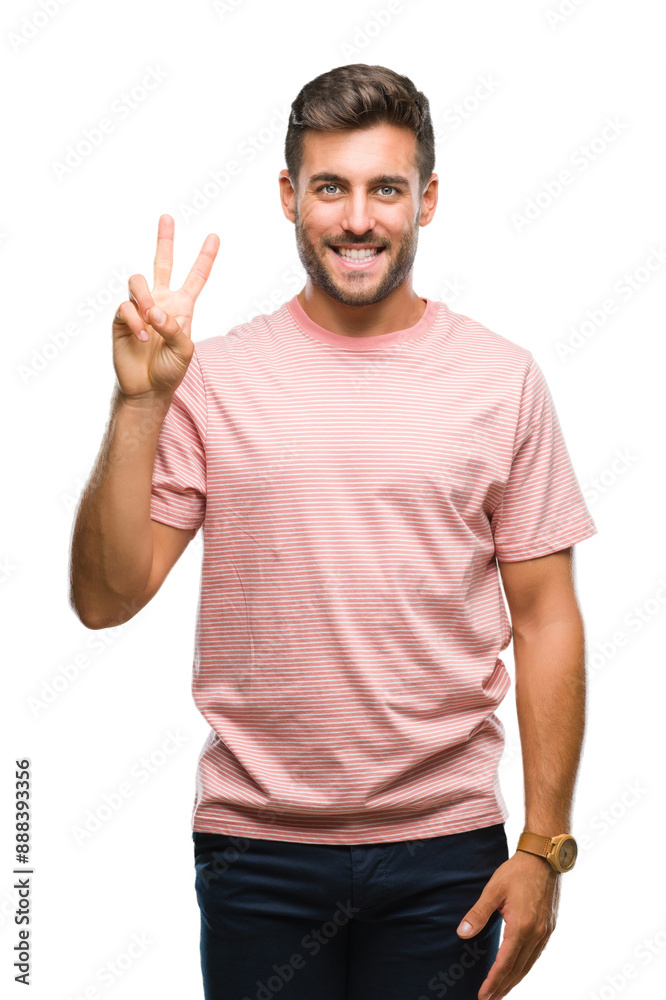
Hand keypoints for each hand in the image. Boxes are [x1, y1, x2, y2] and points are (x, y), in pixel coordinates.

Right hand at [112, 214, 219, 400]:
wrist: (147, 388)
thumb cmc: (169, 369)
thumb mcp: (185, 350)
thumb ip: (176, 328)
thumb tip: (154, 310)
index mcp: (182, 307)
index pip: (196, 278)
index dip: (205, 258)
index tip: (214, 237)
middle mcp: (160, 301)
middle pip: (162, 263)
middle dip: (164, 240)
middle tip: (167, 217)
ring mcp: (140, 308)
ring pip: (137, 280)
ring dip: (144, 297)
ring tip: (150, 318)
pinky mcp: (121, 318)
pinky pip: (125, 307)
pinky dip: (135, 321)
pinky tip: (142, 337)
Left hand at [456, 850, 560, 999]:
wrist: (544, 858)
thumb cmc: (517, 871)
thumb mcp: (493, 890)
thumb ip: (477, 914)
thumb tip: (462, 933)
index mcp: (521, 926)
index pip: (505, 963)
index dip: (493, 981)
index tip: (483, 996)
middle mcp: (536, 934)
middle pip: (518, 969)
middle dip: (503, 987)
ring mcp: (545, 932)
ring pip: (529, 965)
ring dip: (514, 980)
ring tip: (501, 992)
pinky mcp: (549, 927)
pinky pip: (536, 955)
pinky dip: (525, 968)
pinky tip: (518, 971)